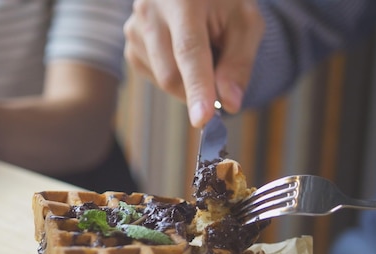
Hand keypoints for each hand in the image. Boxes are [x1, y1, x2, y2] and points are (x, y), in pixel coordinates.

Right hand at [124, 0, 263, 126]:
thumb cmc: (224, 3)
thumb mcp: (245, 24)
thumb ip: (239, 63)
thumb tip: (229, 104)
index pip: (189, 50)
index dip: (197, 87)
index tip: (202, 119)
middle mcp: (151, 11)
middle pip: (171, 75)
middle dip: (199, 90)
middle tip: (222, 81)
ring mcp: (135, 29)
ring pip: (163, 81)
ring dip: (189, 82)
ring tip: (203, 51)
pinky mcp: (130, 46)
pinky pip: (155, 79)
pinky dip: (176, 77)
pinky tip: (183, 55)